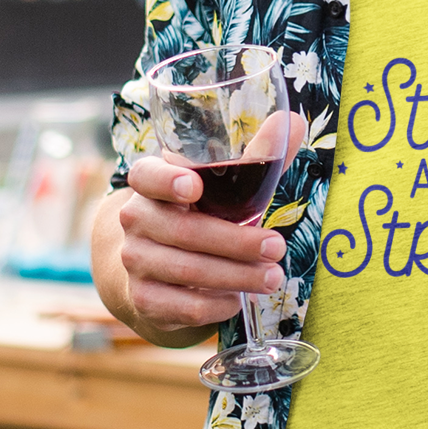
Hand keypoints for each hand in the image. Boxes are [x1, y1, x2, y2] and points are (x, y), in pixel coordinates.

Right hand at [94, 118, 306, 344]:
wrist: (154, 271)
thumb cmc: (199, 216)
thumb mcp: (222, 187)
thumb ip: (256, 157)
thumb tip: (292, 122)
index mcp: (151, 183)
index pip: (147, 175)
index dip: (167, 180)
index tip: (194, 187)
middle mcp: (136, 220)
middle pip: (185, 231)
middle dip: (236, 242)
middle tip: (277, 247)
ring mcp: (135, 261)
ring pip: (189, 271)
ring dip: (236, 276)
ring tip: (273, 278)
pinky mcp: (144, 300)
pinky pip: (185, 306)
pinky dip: (217, 305)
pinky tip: (239, 301)